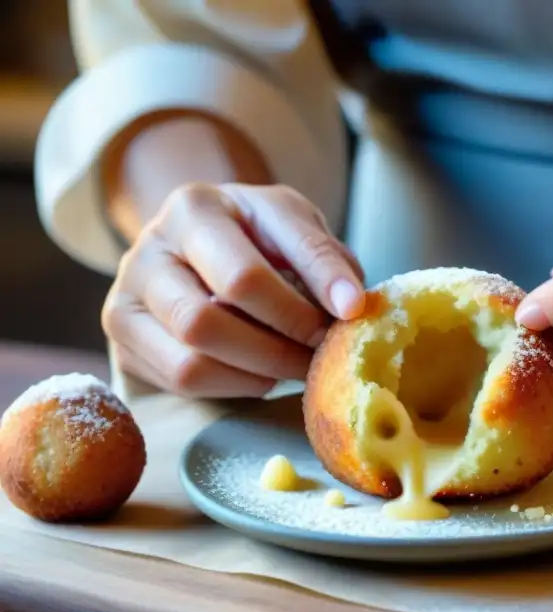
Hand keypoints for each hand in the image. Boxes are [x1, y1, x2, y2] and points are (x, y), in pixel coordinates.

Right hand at [102, 183, 364, 397]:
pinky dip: (235, 385)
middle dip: (280, 345)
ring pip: (193, 359)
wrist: (198, 245)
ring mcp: (125, 295)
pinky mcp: (123, 337)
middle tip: (322, 352)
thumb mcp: (294, 228)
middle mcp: (149, 248)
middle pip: (210, 320)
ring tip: (298, 364)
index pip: (250, 269)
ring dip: (259, 372)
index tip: (353, 312)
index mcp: (194, 208)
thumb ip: (325, 259)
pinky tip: (262, 372)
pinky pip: (183, 380)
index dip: (305, 296)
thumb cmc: (257, 238)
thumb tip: (353, 306)